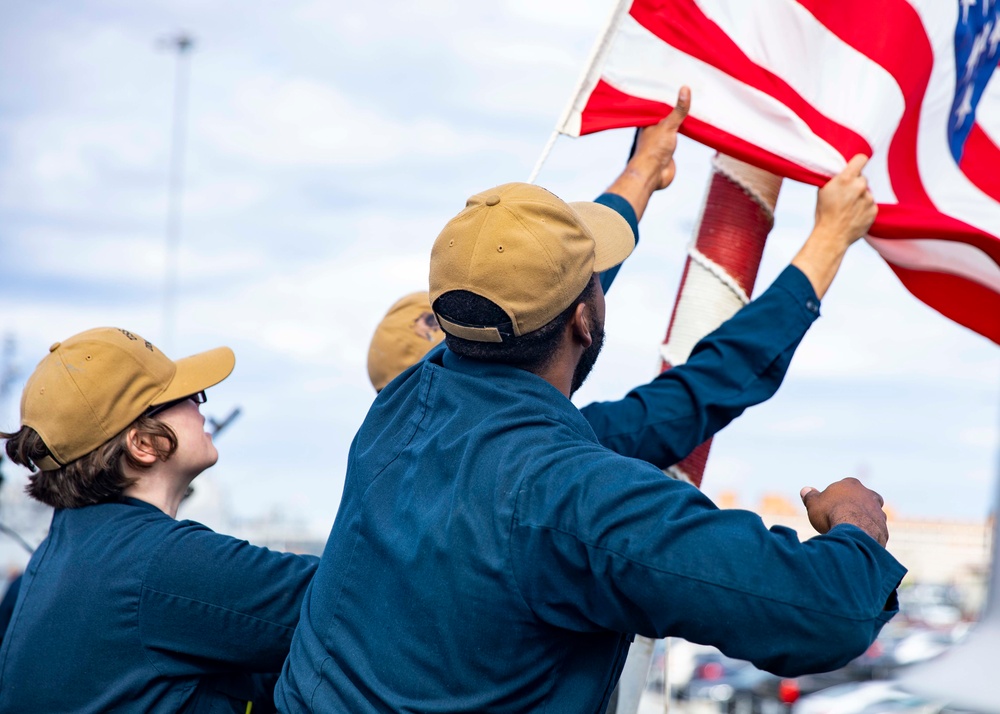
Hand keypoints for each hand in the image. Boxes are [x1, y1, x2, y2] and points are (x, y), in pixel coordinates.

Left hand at [605, 86, 690, 220]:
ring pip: (674, 124)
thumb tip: (685, 89)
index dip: (667, 94)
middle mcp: (653, 128)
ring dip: (683, 118)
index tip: (678, 81)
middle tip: (692, 90)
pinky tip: (694, 124)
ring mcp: (662, 138)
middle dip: (677, 105)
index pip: (658, 103)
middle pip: (667, 113)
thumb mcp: (668, 126)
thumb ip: (678, 110)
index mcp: (648, 120)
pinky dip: (687, 131)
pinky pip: (680, 136)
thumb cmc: (653, 150)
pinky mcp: (669, 149)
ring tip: (696, 104)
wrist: (653, 175)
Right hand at [790, 155, 877, 298]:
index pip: (861, 159)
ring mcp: (869, 199)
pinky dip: (864, 209)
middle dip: (855, 184)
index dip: (858, 162)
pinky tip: (853, 216)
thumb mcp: (823, 191)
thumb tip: (841, 172)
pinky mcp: (874, 211)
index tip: (856, 165)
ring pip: (866, 193)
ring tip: (847, 210)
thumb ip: (835, 179)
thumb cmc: (823, 214)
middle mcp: (860, 187)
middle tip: (845, 195)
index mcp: (845, 179)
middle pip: (862, 178)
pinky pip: (870, 205)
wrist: (831, 237)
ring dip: (859, 198)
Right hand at [800, 477, 888, 546]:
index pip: (845, 486)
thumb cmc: (830, 514)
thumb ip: (810, 496)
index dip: (837, 495)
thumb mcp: (814, 504)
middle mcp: (868, 494)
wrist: (853, 532)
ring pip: (871, 515)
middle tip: (842, 516)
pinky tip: (857, 541)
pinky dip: (868, 535)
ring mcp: (878, 511)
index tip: (829, 505)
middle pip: (862, 498)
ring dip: (863, 521)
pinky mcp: (883, 527)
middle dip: (855, 505)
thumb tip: (805, 490)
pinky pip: (875, 531)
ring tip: (850, 532)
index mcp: (851, 484)